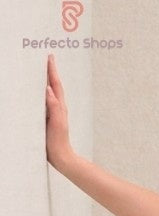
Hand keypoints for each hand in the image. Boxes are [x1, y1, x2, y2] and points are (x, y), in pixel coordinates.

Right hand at [45, 54, 72, 169]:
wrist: (61, 157)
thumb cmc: (58, 142)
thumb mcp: (56, 123)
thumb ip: (54, 106)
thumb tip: (48, 89)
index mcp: (59, 107)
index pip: (55, 85)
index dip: (52, 71)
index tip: (50, 57)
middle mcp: (58, 108)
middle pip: (54, 86)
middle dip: (51, 72)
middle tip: (47, 59)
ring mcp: (54, 114)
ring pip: (51, 93)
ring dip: (48, 81)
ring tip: (43, 71)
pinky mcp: (50, 120)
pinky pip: (46, 102)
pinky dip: (44, 93)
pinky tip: (40, 93)